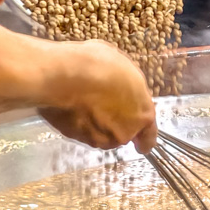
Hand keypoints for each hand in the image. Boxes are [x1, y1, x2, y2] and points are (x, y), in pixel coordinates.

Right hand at [40, 41, 157, 151]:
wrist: (61, 77)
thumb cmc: (97, 65)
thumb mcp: (125, 68)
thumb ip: (130, 88)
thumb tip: (126, 91)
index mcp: (141, 114)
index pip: (148, 137)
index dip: (144, 140)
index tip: (141, 145)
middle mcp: (123, 133)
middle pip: (122, 132)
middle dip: (115, 122)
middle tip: (103, 102)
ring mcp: (98, 138)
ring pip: (101, 134)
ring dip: (96, 123)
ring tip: (85, 101)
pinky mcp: (76, 139)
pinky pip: (82, 132)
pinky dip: (79, 123)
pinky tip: (72, 106)